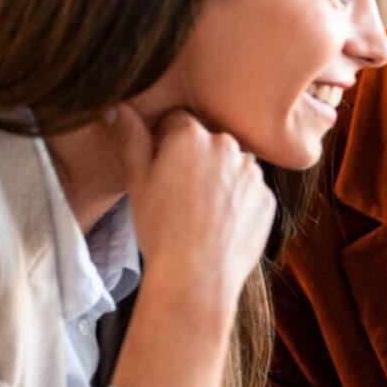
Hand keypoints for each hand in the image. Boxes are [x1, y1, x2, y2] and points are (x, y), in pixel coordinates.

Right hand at [105, 104, 274, 307]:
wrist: (196, 277)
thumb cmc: (160, 230)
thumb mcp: (137, 183)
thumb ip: (132, 140)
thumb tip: (118, 108)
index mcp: (191, 135)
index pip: (177, 121)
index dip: (165, 143)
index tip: (161, 168)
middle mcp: (228, 146)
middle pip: (208, 142)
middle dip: (195, 159)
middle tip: (180, 194)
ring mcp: (252, 173)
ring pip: (232, 166)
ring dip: (220, 179)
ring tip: (201, 213)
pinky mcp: (267, 199)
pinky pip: (250, 192)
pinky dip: (238, 203)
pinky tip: (220, 225)